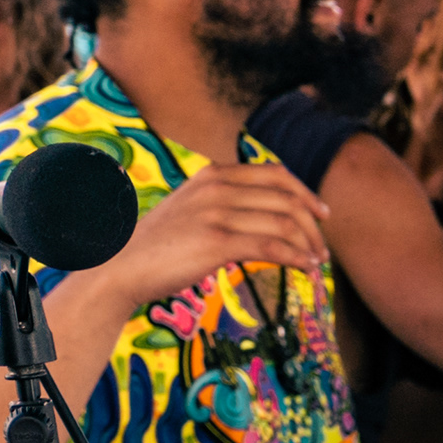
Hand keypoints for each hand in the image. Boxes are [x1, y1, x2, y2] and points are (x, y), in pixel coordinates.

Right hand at [86, 161, 326, 321]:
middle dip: (313, 222)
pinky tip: (303, 268)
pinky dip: (296, 258)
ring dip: (308, 244)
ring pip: (284, 222)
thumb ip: (221, 203)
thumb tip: (262, 216)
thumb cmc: (156, 246)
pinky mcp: (216, 242)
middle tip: (322, 246)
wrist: (120, 267)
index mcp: (211, 174)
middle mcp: (216, 187)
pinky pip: (272, 247)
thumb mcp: (190, 209)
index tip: (321, 213)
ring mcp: (216, 213)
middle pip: (286, 197)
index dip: (304, 192)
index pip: (274, 174)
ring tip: (315, 262)